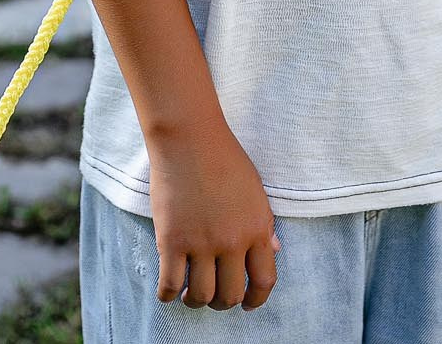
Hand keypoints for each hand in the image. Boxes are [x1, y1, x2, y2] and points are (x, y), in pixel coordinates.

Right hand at [146, 117, 281, 310]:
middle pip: (229, 295)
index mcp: (256, 228)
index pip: (264, 281)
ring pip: (201, 297)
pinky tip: (170, 290)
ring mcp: (200, 243)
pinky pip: (169, 286)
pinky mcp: (172, 241)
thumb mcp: (255, 190)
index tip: (247, 304)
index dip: (256, 300)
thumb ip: (263, 224)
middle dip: (222, 303)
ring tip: (190, 293)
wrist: (190, 137)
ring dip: (195, 301)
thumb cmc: (224, 158)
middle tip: (214, 295)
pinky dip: (168, 296)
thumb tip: (273, 252)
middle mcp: (231, 241)